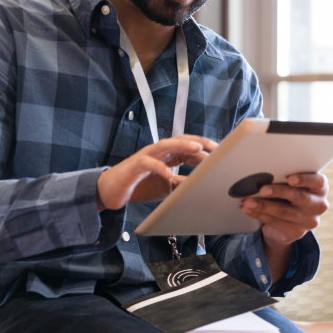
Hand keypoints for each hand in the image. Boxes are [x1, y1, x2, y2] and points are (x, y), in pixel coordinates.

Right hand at [97, 135, 216, 210]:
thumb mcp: (167, 187)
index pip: (188, 148)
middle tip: (216, 147)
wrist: (111, 191)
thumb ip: (182, 183)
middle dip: (198, 143)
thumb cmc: (140, 185)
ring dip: (182, 146)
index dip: (204, 149)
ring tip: (197, 149)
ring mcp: (146, 156)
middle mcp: (158, 152)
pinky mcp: (135, 165)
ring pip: (165, 146)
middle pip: (180, 141)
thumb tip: (201, 185)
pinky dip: (159, 168)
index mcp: (167, 156)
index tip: (221, 153)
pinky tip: (169, 174)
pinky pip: (148, 163)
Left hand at [241, 173, 328, 247]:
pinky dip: (259, 215)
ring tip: (248, 202)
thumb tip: (263, 174)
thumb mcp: (292, 186)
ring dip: (263, 206)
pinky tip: (249, 210)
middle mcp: (319, 205)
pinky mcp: (297, 233)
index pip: (318, 182)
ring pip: (284, 212)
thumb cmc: (289, 195)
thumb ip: (285, 179)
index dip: (305, 180)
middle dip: (278, 192)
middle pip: (299, 197)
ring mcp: (309, 221)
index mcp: (320, 189)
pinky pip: (276, 222)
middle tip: (262, 190)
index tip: (290, 179)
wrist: (289, 222)